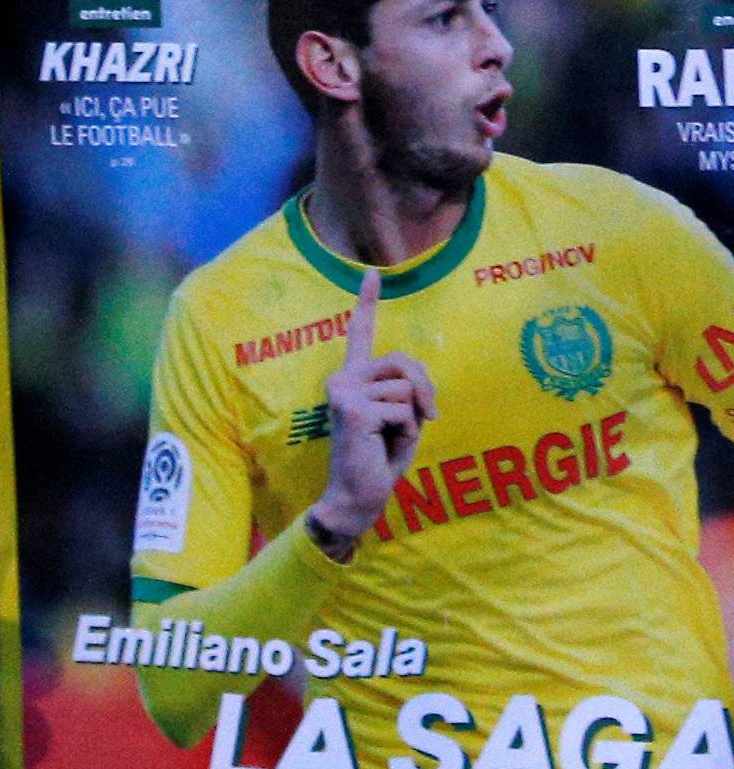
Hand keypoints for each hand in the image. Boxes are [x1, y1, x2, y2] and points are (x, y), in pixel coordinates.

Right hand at [311, 268, 437, 550]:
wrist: (357, 496)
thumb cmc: (379, 459)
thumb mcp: (401, 417)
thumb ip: (407, 390)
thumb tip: (416, 384)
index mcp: (353, 378)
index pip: (361, 334)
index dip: (367, 302)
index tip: (373, 273)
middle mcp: (342, 379)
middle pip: (403, 362)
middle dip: (424, 390)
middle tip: (425, 418)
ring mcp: (343, 392)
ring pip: (407, 388)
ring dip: (413, 418)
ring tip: (391, 439)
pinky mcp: (353, 409)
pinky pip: (404, 410)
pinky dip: (406, 432)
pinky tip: (383, 446)